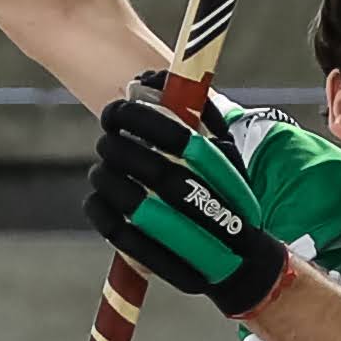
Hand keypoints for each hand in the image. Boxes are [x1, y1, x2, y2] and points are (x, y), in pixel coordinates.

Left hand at [84, 83, 289, 320]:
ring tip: (102, 167)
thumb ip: (196, 112)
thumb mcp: (225, 154)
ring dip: (105, 177)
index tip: (119, 109)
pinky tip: (98, 196)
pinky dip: (99, 210)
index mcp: (228, 173)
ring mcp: (188, 240)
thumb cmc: (225, 197)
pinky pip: (117, 233)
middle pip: (154, 170)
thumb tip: (150, 77)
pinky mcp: (162, 263)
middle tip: (107, 135)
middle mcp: (212, 205)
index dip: (141, 118)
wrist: (241, 263)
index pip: (181, 137)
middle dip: (118, 148)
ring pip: (132, 202)